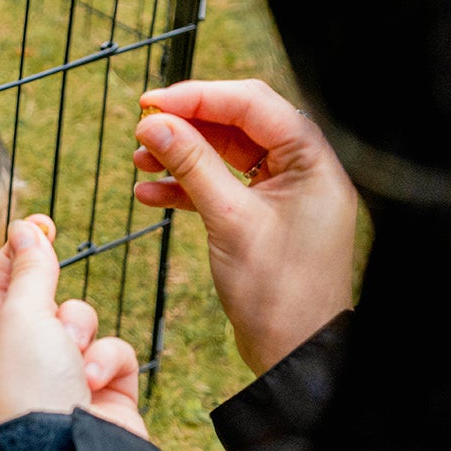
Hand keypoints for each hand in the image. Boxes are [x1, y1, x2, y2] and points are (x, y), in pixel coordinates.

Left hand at [0, 215, 147, 440]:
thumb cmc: (29, 393)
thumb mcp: (20, 318)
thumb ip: (30, 271)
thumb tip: (27, 228)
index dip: (17, 254)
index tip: (38, 222)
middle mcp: (14, 369)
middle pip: (42, 304)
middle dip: (54, 304)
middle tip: (54, 274)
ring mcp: (59, 383)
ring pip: (81, 323)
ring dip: (81, 333)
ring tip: (74, 363)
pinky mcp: (102, 396)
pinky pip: (111, 351)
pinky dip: (108, 360)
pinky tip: (95, 383)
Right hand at [133, 79, 356, 375]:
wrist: (293, 353)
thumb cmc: (278, 292)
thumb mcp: (229, 220)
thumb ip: (192, 164)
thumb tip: (153, 122)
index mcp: (311, 161)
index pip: (253, 105)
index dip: (198, 97)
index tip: (150, 102)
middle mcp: (302, 169)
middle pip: (238, 123)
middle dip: (188, 122)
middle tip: (143, 124)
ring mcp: (283, 192)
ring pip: (225, 153)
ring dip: (180, 154)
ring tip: (139, 160)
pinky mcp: (264, 216)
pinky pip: (221, 185)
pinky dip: (185, 186)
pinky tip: (149, 193)